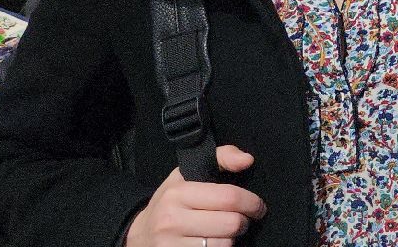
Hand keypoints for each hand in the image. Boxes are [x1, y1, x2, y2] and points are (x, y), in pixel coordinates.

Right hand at [125, 146, 265, 246]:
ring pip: (225, 244)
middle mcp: (172, 220)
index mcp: (178, 194)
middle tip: (241, 219)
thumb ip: (221, 158)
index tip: (258, 206)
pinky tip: (213, 242)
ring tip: (224, 231)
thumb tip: (247, 160)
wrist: (139, 236)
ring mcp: (171, 245)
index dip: (252, 203)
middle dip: (244, 222)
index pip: (229, 198)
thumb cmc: (171, 202)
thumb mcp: (187, 174)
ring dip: (231, 238)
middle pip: (231, 224)